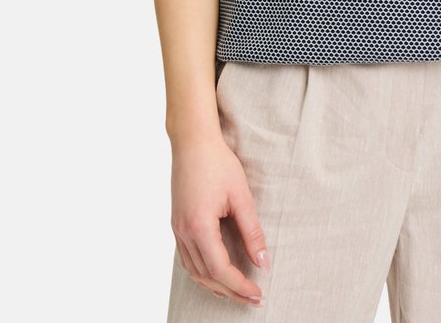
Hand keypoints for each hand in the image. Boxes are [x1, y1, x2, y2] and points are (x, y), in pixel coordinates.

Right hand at [170, 132, 270, 305]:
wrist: (193, 142)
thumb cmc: (218, 163)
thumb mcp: (241, 196)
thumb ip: (252, 231)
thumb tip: (262, 262)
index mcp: (199, 226)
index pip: (220, 270)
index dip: (239, 286)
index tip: (258, 293)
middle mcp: (184, 232)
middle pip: (206, 276)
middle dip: (230, 291)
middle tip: (253, 298)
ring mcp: (177, 229)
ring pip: (193, 271)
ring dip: (215, 285)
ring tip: (237, 291)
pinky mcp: (177, 224)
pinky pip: (187, 258)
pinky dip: (202, 272)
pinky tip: (216, 273)